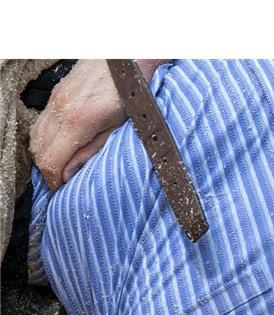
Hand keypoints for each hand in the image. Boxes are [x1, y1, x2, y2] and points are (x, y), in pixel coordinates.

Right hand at [30, 59, 164, 189]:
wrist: (126, 59)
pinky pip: (40, 122)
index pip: (51, 161)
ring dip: (44, 154)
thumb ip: (93, 150)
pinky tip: (59, 146)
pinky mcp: (56, 95)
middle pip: (38, 150)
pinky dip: (44, 138)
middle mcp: (60, 110)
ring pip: (35, 136)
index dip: (54, 181)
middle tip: (62, 182)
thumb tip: (71, 173)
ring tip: (60, 166)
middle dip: (47, 171)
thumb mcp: (119, 128)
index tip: (62, 190)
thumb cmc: (131, 95)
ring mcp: (55, 100)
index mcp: (78, 122)